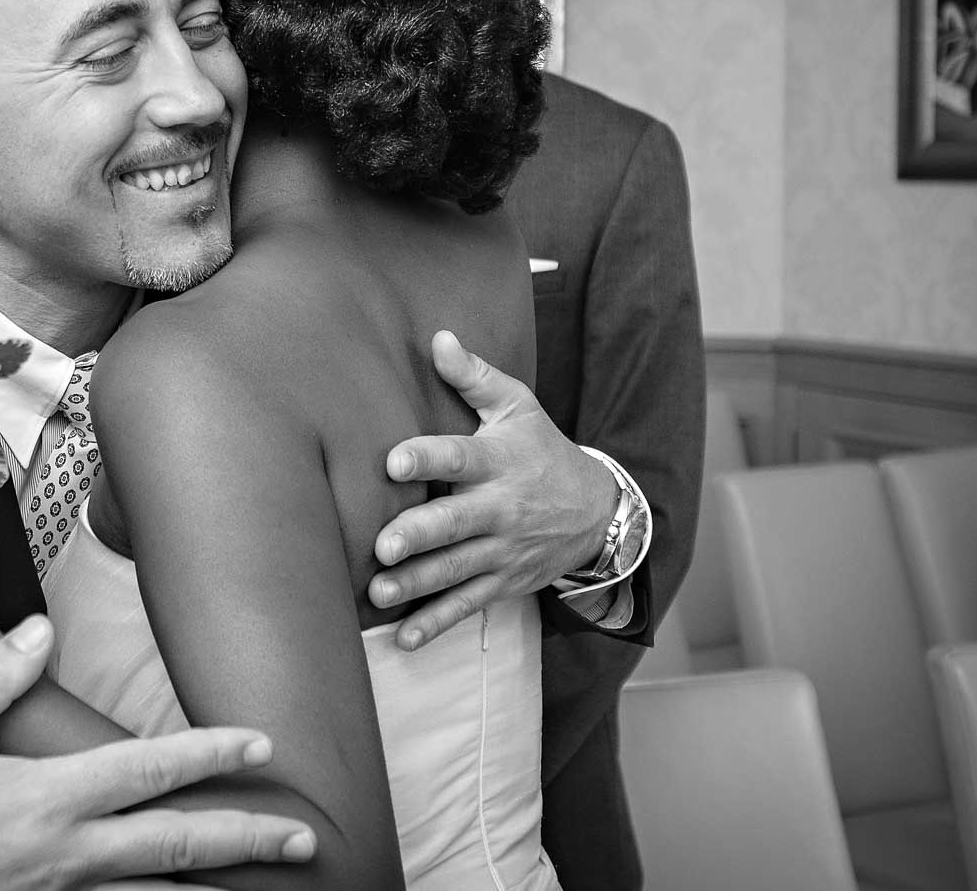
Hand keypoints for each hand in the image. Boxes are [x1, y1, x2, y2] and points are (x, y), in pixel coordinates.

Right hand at [0, 616, 317, 890]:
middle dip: (247, 838)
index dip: (209, 754)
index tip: (259, 742)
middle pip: (177, 844)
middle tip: (305, 836)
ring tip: (275, 879)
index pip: (147, 772)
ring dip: (220, 885)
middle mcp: (67, 853)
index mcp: (43, 799)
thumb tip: (38, 630)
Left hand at [368, 331, 616, 647]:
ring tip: (378, 593)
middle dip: (419, 535)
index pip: (460, 456)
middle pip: (456, 523)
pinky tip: (406, 639)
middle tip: (383, 545)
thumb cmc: (540, 450)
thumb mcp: (517, 407)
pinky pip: (468, 606)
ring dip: (417, 585)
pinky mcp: (502, 582)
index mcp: (498, 461)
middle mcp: (500, 509)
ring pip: (456, 571)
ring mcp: (502, 551)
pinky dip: (437, 625)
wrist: (598, 511)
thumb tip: (438, 337)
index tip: (393, 462)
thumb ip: (473, 377)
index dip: (427, 457)